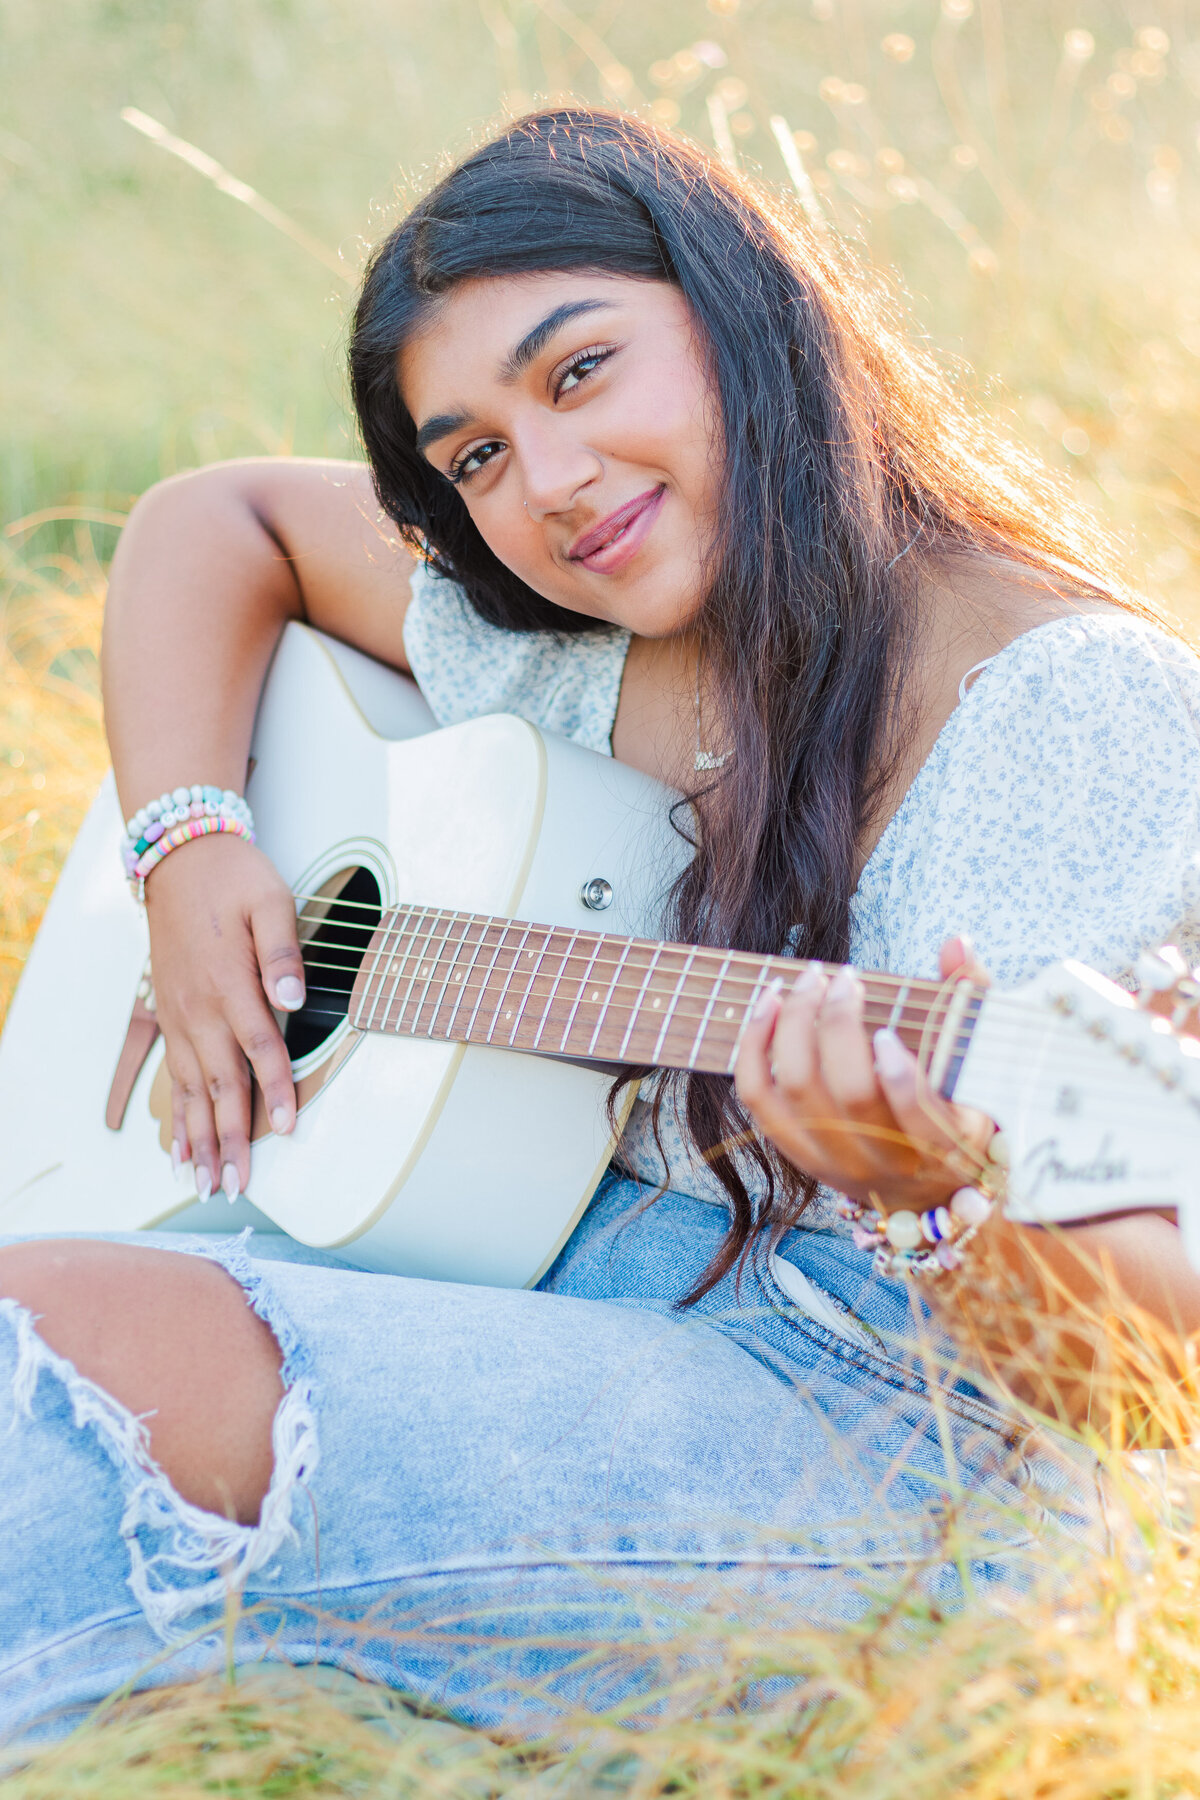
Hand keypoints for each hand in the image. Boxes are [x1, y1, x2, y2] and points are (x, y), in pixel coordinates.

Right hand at [144, 837, 305, 1202]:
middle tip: (237, 1186)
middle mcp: (200, 1008)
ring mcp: (180, 1016)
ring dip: (198, 1140)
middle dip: (229, 1139)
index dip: (276, 1091)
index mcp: (231, 982)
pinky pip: (173, 1076)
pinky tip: (176, 1150)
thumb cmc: (234, 879)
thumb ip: (283, 952)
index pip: (259, 1048)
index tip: (285, 1130)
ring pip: (191, 1090)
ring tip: (206, 1184)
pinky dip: (176, 1117)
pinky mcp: (169, 1016)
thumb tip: (293, 997)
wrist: (179, 858)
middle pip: (220, 1085)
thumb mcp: (271, 901)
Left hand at [734, 937, 995, 1215]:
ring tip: (808, 979)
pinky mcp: (794, 1151)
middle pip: (849, 1096)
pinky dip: (755, 1045)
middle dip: (839, 1026)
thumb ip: (970, 1002)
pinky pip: (758, 1097)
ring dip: (794, 1025)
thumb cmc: (953, 1114)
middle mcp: (884, 1162)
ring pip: (797, 1091)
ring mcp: (833, 1161)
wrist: (921, 1192)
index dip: (901, 1080)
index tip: (890, 1034)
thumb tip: (956, 943)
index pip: (920, 1121)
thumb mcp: (979, 1071)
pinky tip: (769, 1003)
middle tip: (846, 979)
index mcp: (942, 1148)